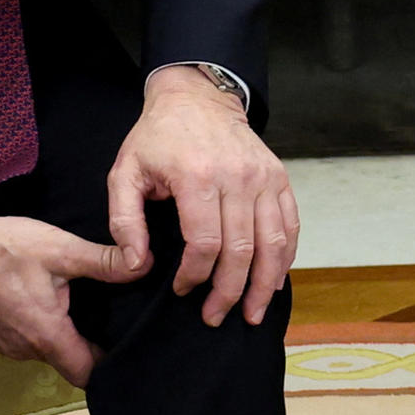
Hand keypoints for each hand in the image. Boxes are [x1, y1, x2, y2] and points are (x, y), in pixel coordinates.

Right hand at [0, 199, 126, 382]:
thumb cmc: (3, 247)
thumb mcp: (62, 249)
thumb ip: (105, 262)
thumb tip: (143, 264)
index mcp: (46, 335)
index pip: (87, 374)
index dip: (110, 365)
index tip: (125, 344)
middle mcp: (26, 350)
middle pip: (70, 362)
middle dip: (90, 344)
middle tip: (111, 317)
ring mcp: (7, 345)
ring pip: (49, 351)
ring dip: (64, 334)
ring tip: (82, 305)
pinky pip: (29, 341)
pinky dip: (42, 327)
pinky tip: (49, 300)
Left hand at [104, 65, 296, 328]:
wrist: (197, 97)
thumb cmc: (157, 138)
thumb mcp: (125, 172)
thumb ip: (124, 220)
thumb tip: (138, 265)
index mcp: (197, 177)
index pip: (204, 243)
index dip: (195, 276)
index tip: (182, 290)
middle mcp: (237, 178)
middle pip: (242, 251)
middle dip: (229, 292)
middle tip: (215, 317)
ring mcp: (264, 178)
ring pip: (274, 244)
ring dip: (265, 286)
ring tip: (253, 314)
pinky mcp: (279, 179)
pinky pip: (290, 226)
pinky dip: (285, 259)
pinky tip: (274, 282)